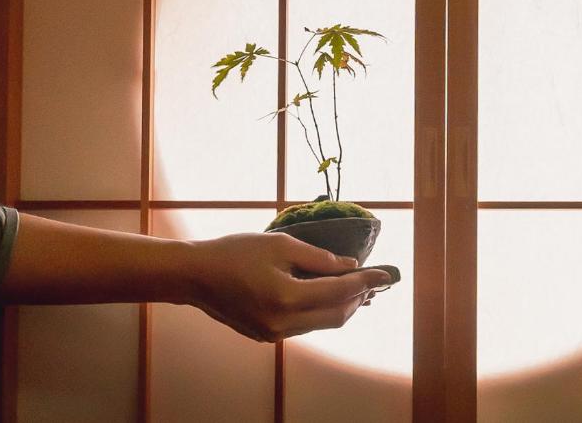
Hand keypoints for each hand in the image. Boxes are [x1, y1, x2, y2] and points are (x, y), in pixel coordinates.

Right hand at [186, 232, 391, 341]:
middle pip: (337, 315)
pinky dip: (321, 311)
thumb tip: (350, 267)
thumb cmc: (235, 252)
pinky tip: (327, 296)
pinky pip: (305, 326)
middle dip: (359, 298)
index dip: (366, 281)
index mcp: (286, 297)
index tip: (386, 273)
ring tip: (358, 289)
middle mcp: (283, 323)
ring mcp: (274, 333)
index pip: (339, 292)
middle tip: (374, 281)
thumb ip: (319, 258)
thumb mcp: (280, 245)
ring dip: (342, 306)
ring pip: (322, 324)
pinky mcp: (267, 336)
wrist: (196, 276)